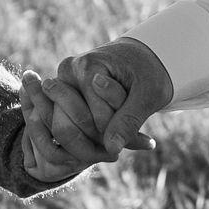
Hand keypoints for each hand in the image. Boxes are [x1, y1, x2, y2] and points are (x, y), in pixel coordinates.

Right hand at [19, 37, 173, 184]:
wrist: (140, 58)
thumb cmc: (147, 73)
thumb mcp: (149, 94)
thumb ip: (129, 121)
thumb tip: (111, 150)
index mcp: (86, 66)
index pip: (99, 118)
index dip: (121, 126)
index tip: (139, 116)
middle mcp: (66, 74)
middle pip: (74, 127)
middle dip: (103, 137)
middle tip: (133, 133)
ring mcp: (59, 85)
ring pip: (66, 132)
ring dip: (95, 139)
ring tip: (120, 130)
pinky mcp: (58, 98)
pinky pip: (66, 129)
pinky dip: (88, 138)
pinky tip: (109, 133)